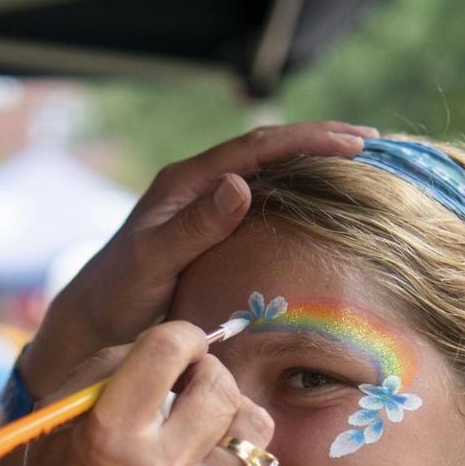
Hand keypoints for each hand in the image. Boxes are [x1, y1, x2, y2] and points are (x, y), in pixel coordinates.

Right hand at [6, 321, 274, 465]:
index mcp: (107, 433)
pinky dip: (226, 457)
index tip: (179, 346)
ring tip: (203, 420)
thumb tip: (171, 342)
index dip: (181, 337)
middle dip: (208, 373)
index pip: (167, 350)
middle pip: (220, 384)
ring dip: (230, 412)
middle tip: (191, 383)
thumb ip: (104, 369)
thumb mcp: (54, 422)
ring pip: (250, 424)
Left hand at [21, 120, 376, 393]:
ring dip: (312, 166)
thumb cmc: (115, 296)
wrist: (90, 325)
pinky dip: (297, 197)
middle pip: (268, 151)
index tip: (356, 143)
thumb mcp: (153, 261)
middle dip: (320, 142)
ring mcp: (205, 208)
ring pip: (268, 174)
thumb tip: (242, 184)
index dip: (308, 140)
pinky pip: (262, 205)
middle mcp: (197, 187)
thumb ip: (195, 226)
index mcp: (184, 182)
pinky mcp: (211, 233)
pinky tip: (323, 207)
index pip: (257, 147)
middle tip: (374, 145)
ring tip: (360, 165)